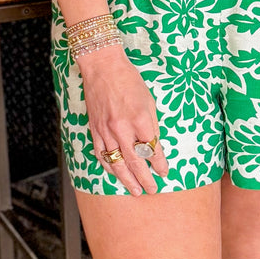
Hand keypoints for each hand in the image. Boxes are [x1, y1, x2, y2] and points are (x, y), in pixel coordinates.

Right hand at [76, 44, 169, 195]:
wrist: (102, 67)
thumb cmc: (129, 81)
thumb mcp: (148, 101)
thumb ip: (151, 125)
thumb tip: (154, 146)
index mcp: (139, 120)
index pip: (152, 149)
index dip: (159, 163)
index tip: (164, 172)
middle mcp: (121, 128)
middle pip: (135, 161)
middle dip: (145, 178)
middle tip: (152, 189)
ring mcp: (106, 131)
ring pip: (116, 162)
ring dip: (126, 179)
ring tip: (135, 190)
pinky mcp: (95, 129)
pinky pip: (101, 154)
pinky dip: (108, 166)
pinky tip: (115, 174)